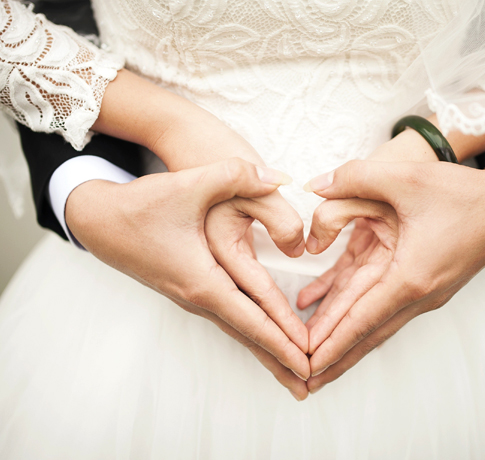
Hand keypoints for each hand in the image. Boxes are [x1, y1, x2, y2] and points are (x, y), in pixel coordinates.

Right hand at [66, 158, 310, 398]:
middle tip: (310, 385)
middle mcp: (197, 296)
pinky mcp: (189, 288)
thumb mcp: (190, 184)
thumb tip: (281, 178)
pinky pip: (228, 318)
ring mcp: (191, 296)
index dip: (283, 340)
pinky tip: (262, 336)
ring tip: (291, 371)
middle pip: (247, 336)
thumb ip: (237, 175)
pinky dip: (250, 332)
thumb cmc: (141, 205)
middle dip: (280, 360)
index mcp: (202, 280)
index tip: (309, 363)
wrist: (98, 220)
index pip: (252, 319)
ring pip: (238, 329)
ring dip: (266, 350)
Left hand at [300, 159, 484, 392]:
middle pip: (366, 333)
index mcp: (410, 276)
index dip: (330, 343)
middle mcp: (416, 294)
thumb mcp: (405, 177)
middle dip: (334, 357)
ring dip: (344, 342)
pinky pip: (381, 304)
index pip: (360, 320)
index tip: (306, 367)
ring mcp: (422, 294)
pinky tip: (327, 306)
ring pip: (373, 323)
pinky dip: (355, 312)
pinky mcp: (421, 284)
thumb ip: (354, 177)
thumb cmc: (461, 194)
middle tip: (303, 379)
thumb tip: (313, 186)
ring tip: (317, 361)